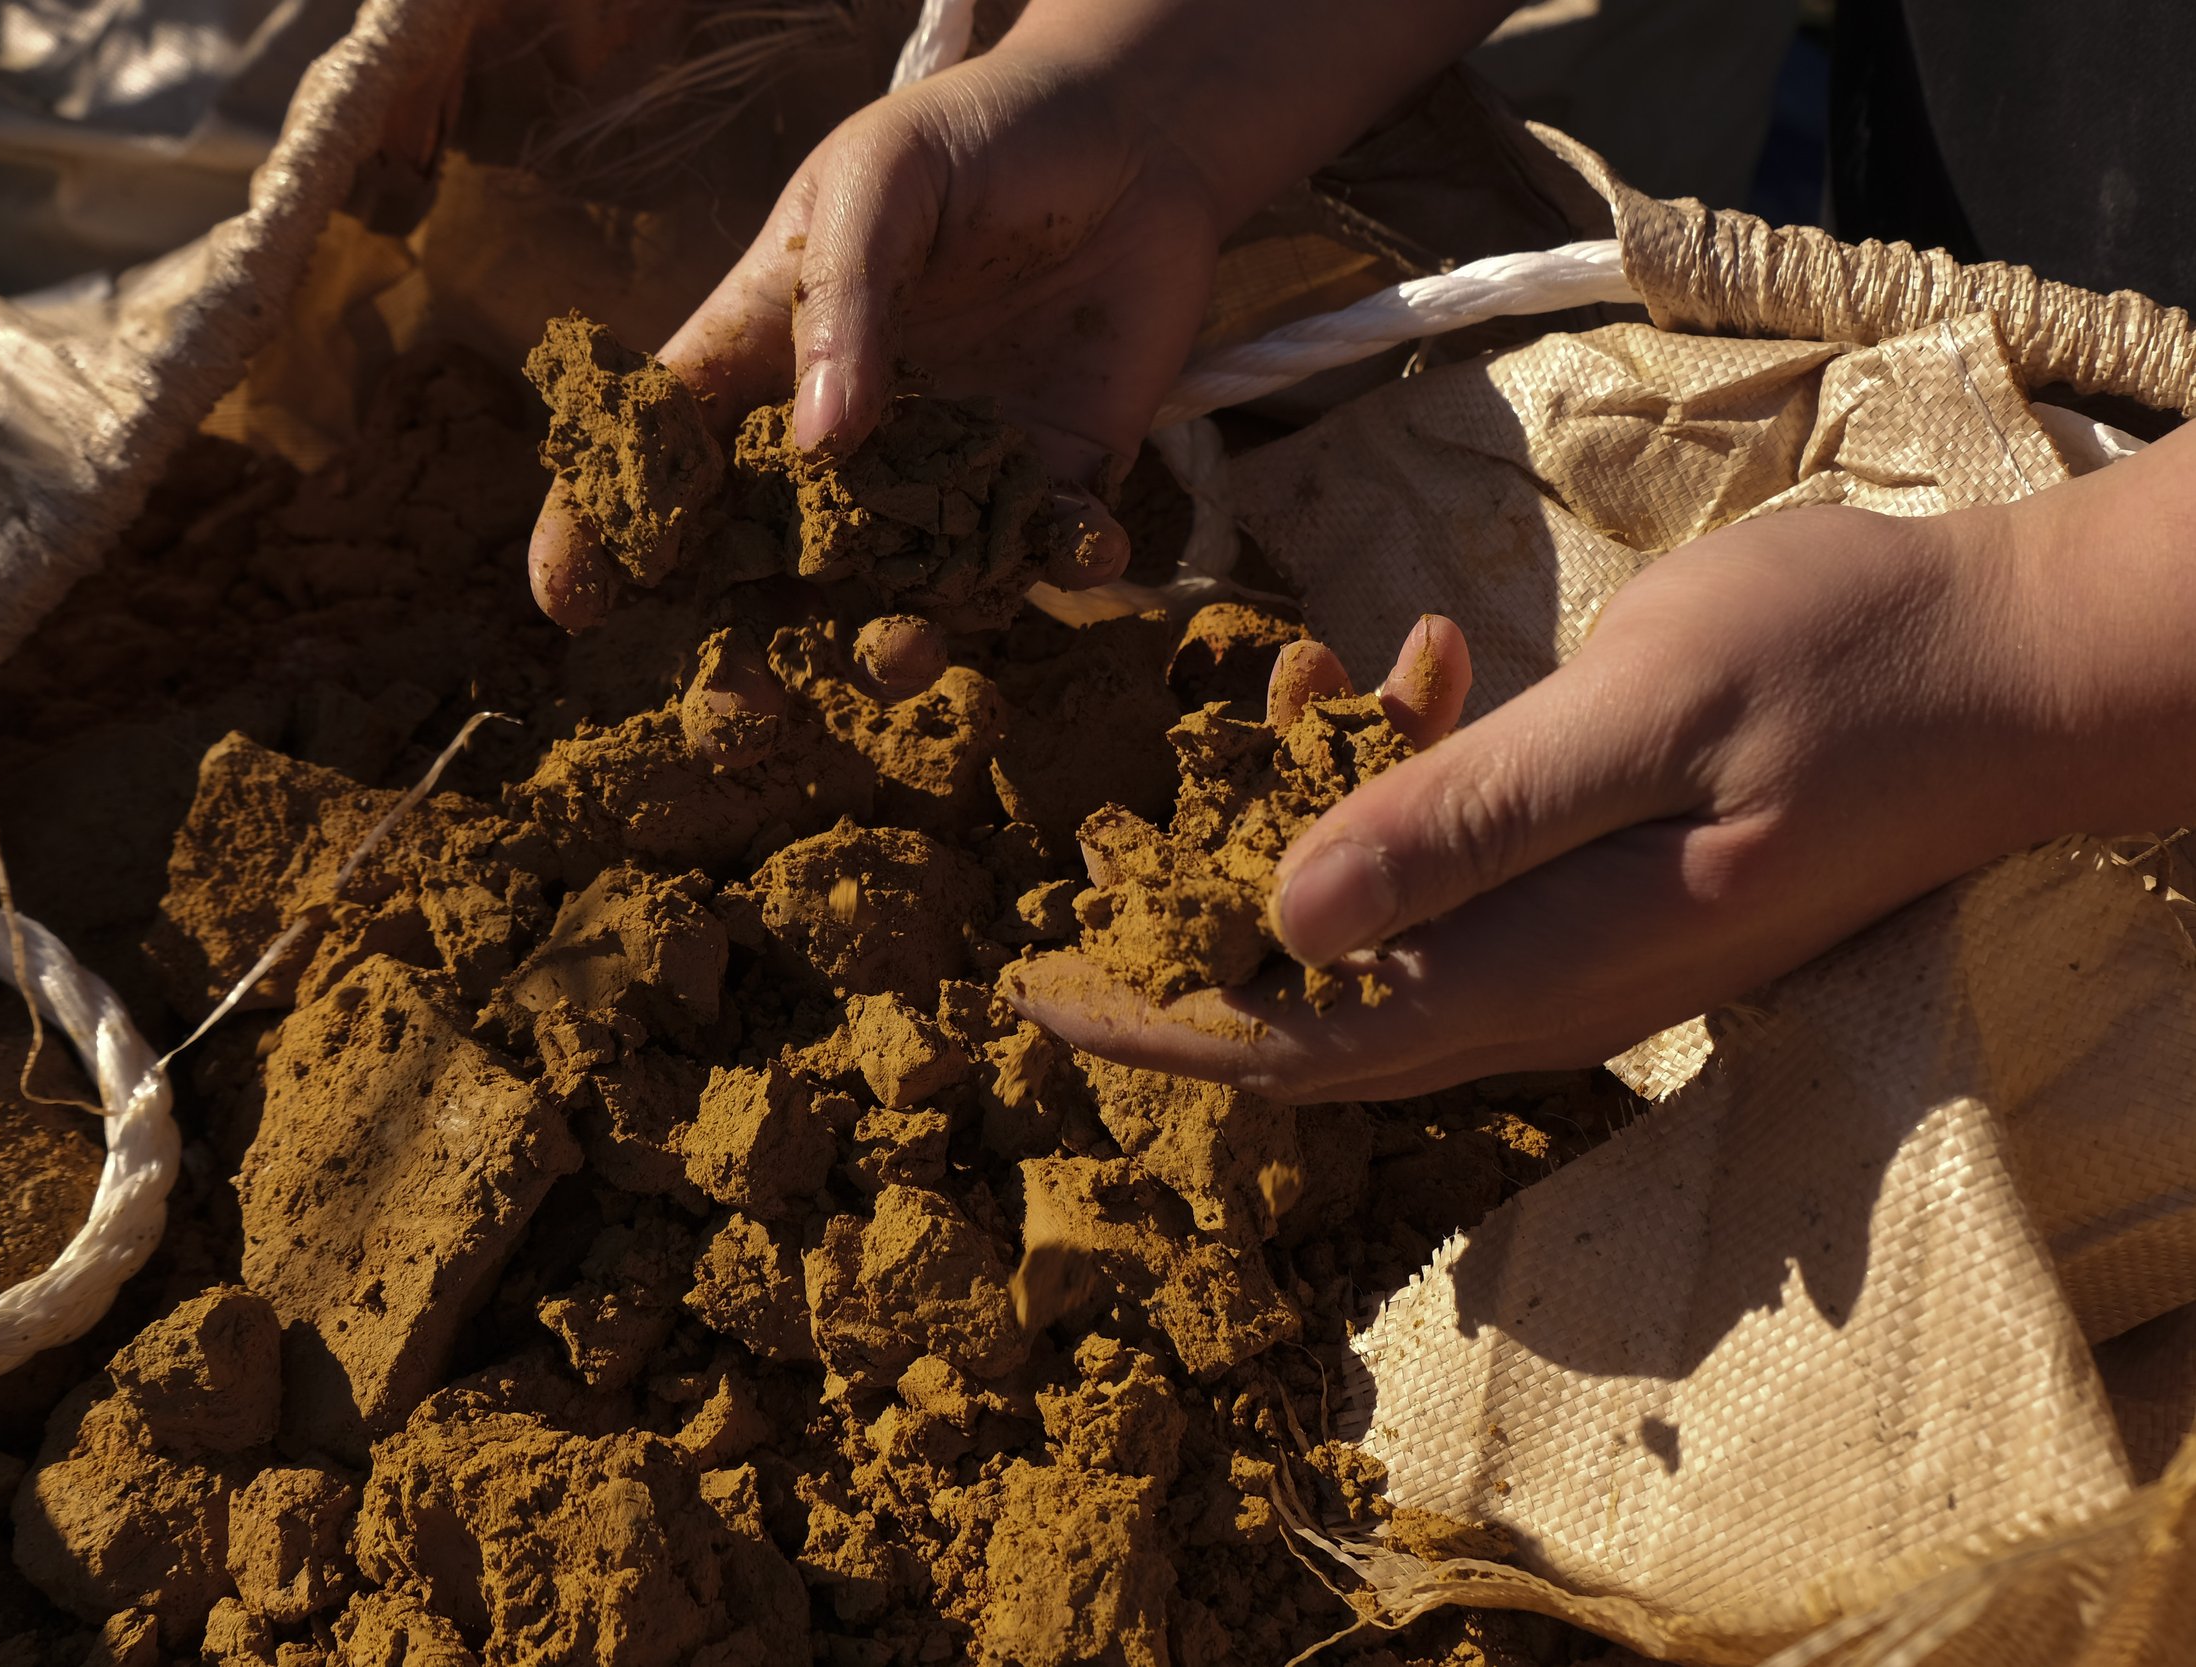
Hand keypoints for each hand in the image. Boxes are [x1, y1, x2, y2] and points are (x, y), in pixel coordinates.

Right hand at [526, 45, 1221, 629]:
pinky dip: (1068, 563)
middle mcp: (844, 446)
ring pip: (901, 597)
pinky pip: (1048, 554)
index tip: (569, 598)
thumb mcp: (878, 182)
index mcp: (762, 363)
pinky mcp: (1053, 481)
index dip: (601, 530)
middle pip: (765, 577)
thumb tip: (823, 444)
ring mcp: (948, 477)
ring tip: (904, 651)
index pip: (661, 460)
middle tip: (740, 706)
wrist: (1131, 128)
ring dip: (898, 644)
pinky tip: (1091, 545)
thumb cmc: (968, 140)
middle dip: (744, 657)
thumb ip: (841, 303)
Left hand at [1011, 446, 2195, 1100]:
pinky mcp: (1612, 893)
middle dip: (1203, 921)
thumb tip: (1287, 919)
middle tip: (1121, 820)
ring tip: (1297, 680)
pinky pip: (1465, 869)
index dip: (1161, 1026)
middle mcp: (1551, 991)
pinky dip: (1414, 778)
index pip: (1303, 1049)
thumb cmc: (1846, 670)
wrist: (2017, 670)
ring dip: (1310, 822)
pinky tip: (1434, 662)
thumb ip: (1469, 822)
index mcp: (1544, 971)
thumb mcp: (1644, 716)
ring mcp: (1586, 949)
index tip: (1039, 993)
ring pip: (1387, 929)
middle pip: (1320, 1008)